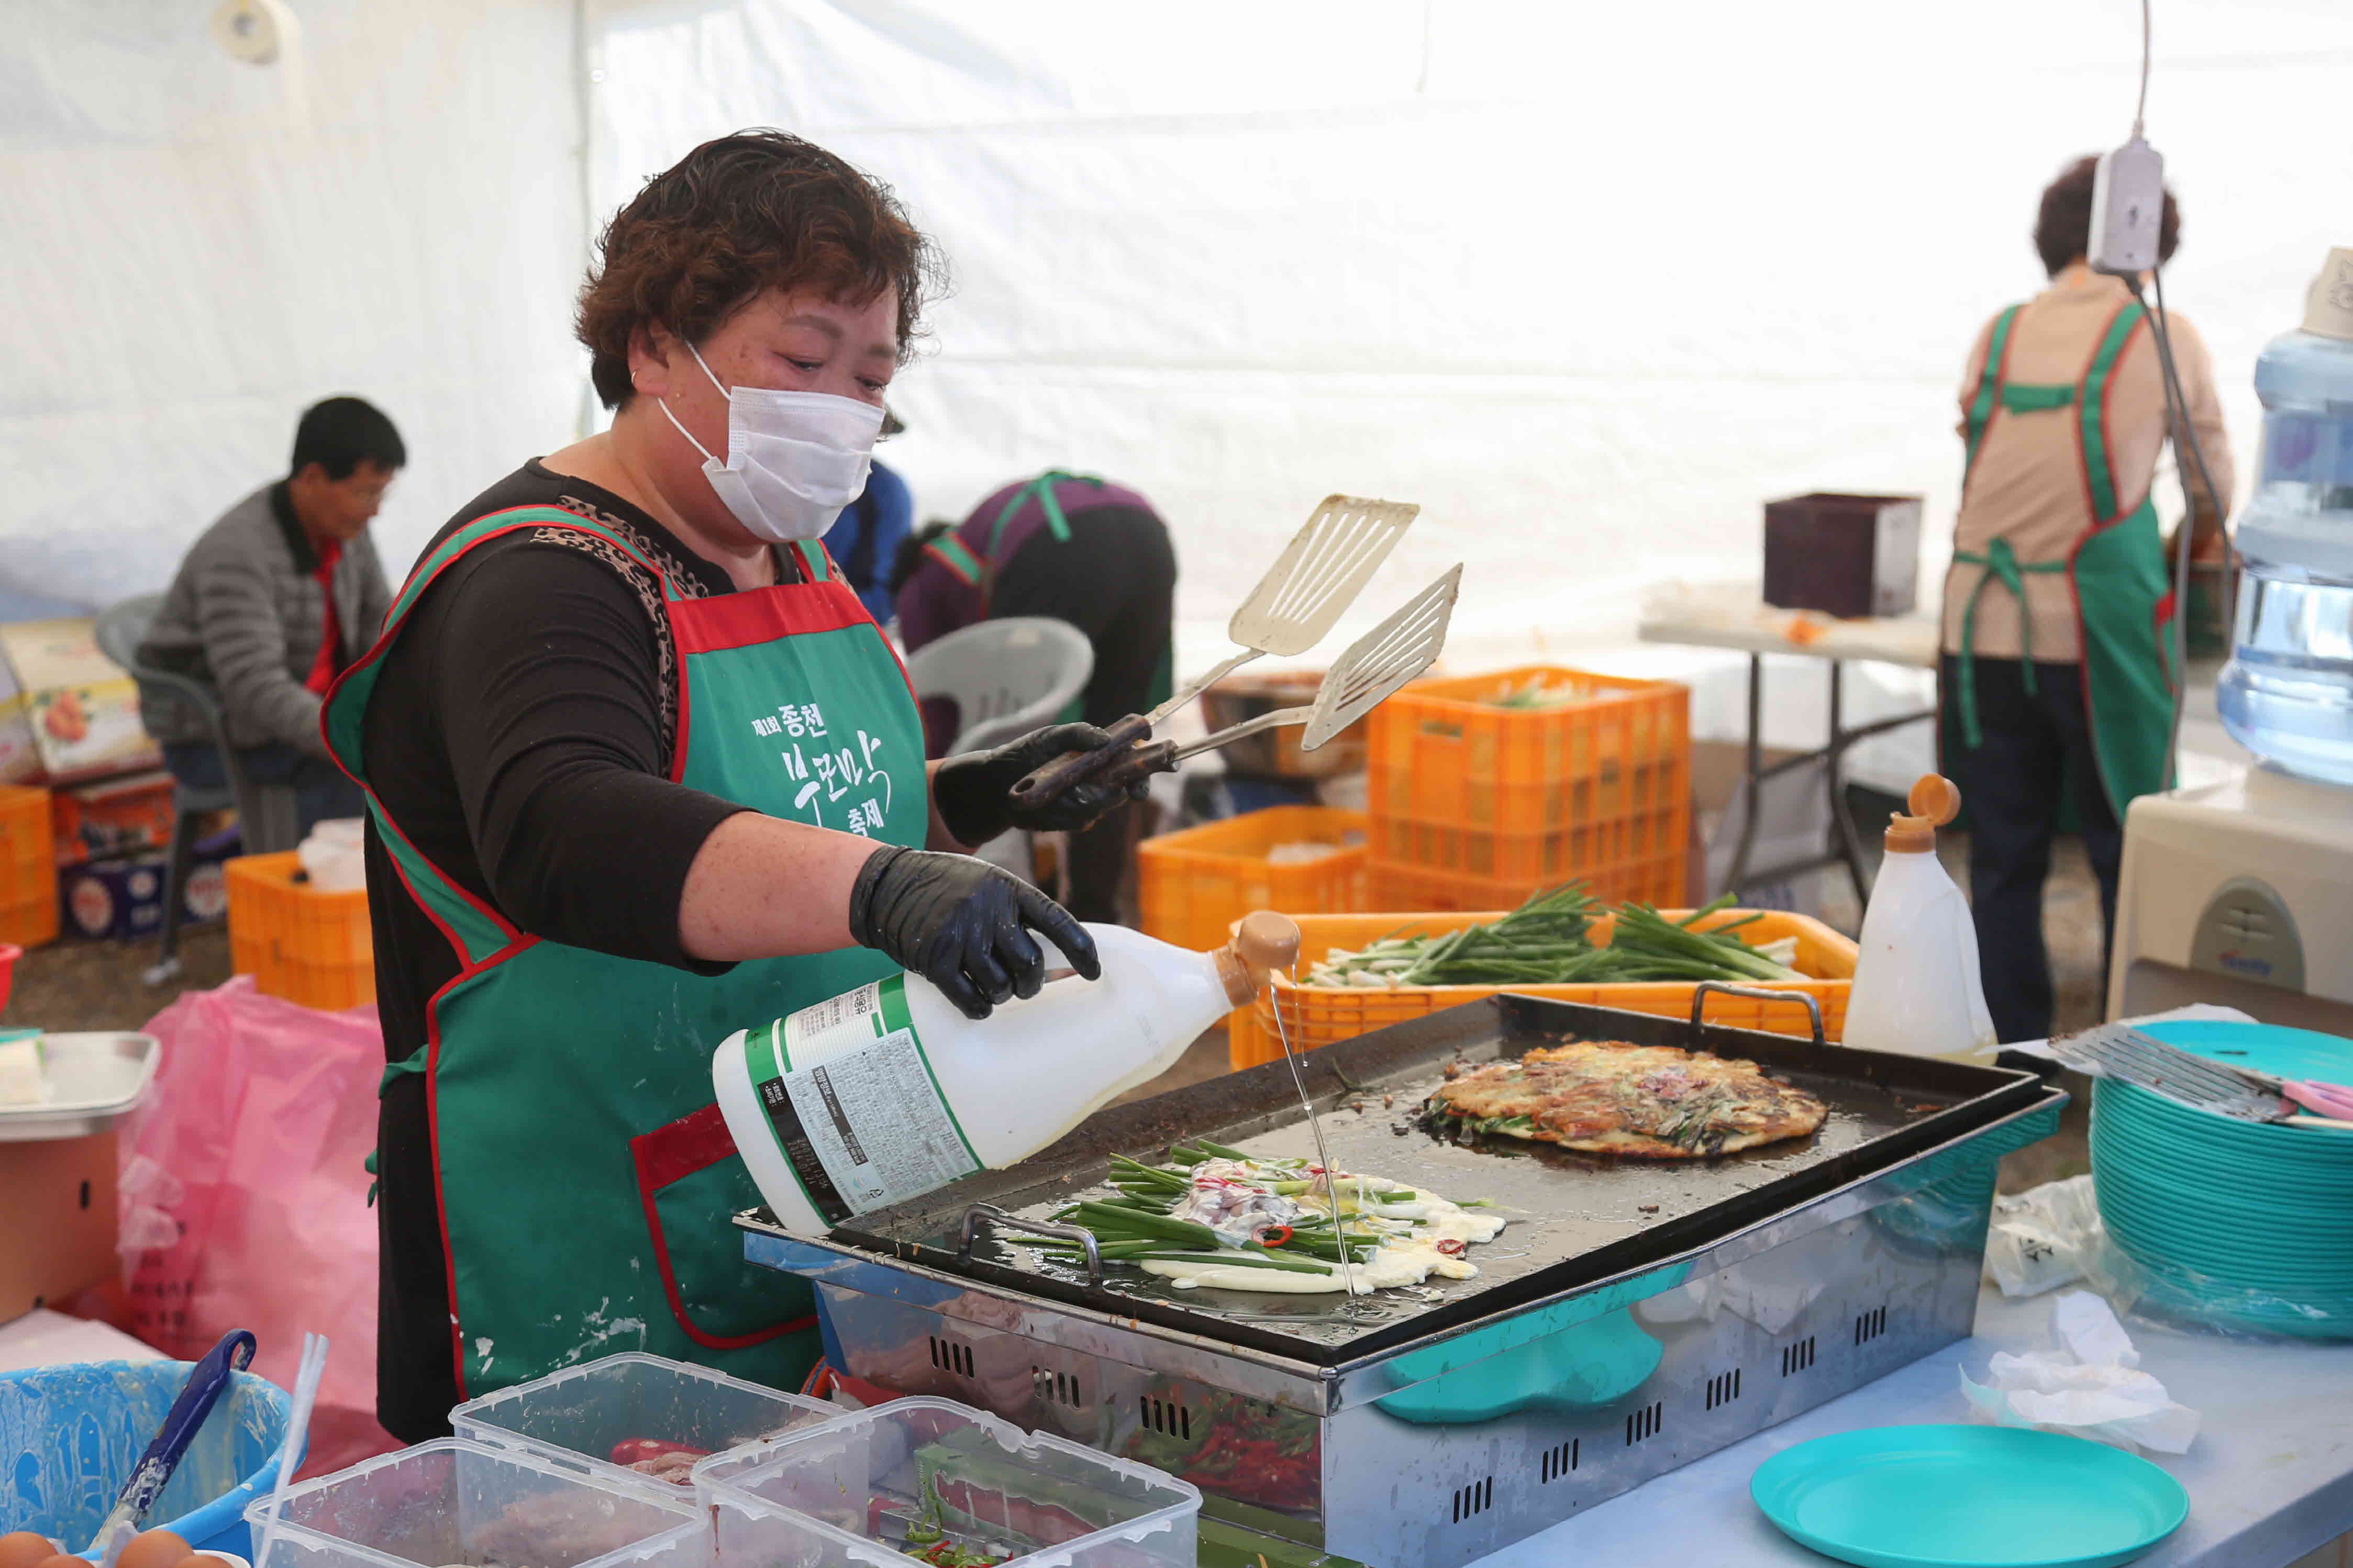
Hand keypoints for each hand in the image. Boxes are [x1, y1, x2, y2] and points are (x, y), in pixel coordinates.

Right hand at [848, 845, 1099, 1018]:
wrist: (889, 884)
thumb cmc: (946, 886)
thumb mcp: (986, 882)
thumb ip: (1015, 910)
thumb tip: (1053, 951)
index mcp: (1008, 888)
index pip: (1058, 921)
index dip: (1082, 950)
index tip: (1095, 972)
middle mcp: (988, 911)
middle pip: (1030, 963)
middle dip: (1032, 982)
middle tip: (1025, 985)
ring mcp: (961, 936)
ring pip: (1002, 985)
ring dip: (1003, 995)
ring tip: (995, 988)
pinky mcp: (936, 960)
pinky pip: (970, 999)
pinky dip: (979, 1007)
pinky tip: (978, 1003)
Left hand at [930, 721, 1151, 844]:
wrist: (995, 784)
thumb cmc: (1025, 753)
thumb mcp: (1050, 736)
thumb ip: (1079, 733)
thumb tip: (1106, 739)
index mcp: (1101, 756)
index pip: (1135, 761)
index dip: (1151, 766)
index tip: (1162, 768)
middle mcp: (1099, 780)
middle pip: (1127, 789)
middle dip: (1124, 791)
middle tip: (1114, 789)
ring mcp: (1087, 802)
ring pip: (1102, 807)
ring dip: (1083, 801)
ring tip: (1057, 792)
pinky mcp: (1072, 820)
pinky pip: (1080, 820)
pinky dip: (1064, 813)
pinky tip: (1046, 806)